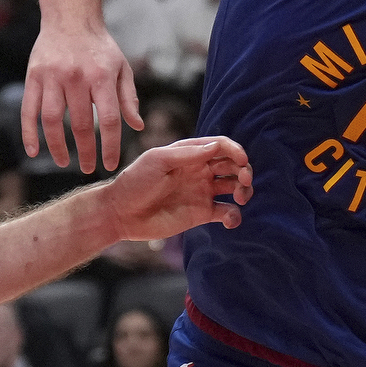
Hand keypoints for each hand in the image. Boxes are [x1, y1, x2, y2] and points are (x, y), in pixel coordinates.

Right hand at [25, 22, 145, 170]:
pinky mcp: (33, 77)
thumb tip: (138, 127)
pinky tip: (34, 151)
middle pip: (79, 124)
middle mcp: (76, 77)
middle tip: (89, 168)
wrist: (70, 18)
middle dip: (85, 152)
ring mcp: (52, 77)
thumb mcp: (122, 68)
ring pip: (51, 121)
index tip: (110, 164)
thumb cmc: (100, 47)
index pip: (108, 120)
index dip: (110, 146)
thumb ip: (128, 98)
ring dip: (57, 147)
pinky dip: (29, 133)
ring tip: (64, 163)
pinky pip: (28, 110)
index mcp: (101, 76)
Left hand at [96, 133, 251, 239]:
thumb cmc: (134, 182)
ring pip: (234, 186)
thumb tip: (217, 146)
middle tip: (244, 180)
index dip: (235, 150)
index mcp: (190, 153)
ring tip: (239, 197)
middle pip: (233, 165)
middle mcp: (199, 170)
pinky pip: (226, 212)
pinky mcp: (201, 214)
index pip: (221, 146)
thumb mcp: (158, 161)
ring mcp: (202, 192)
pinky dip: (234, 216)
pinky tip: (230, 220)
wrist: (121, 214)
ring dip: (244, 190)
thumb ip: (187, 154)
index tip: (241, 160)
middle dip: (244, 170)